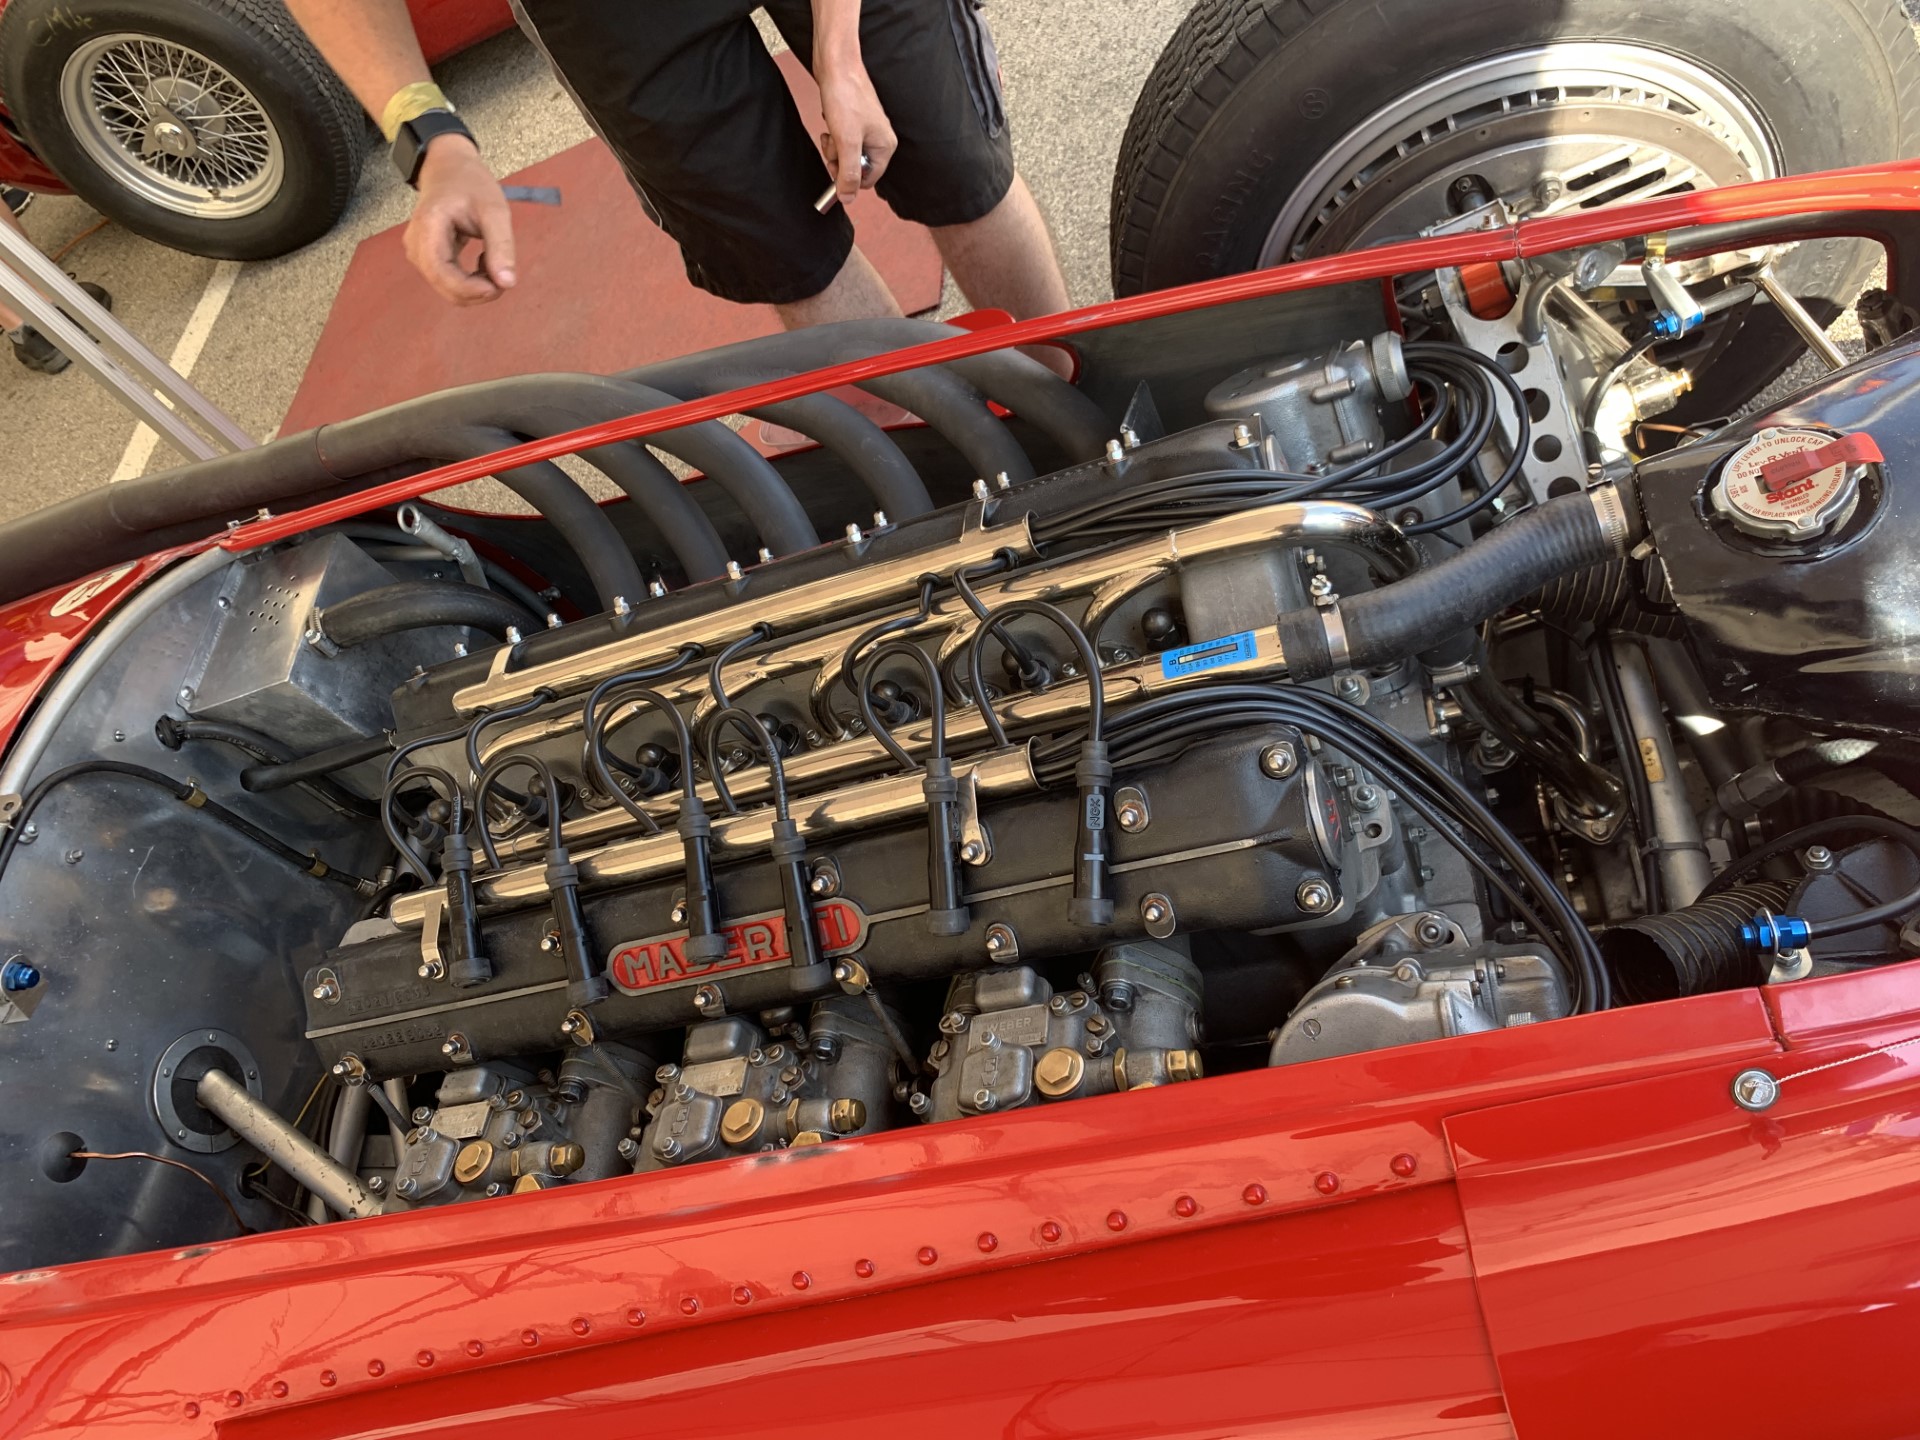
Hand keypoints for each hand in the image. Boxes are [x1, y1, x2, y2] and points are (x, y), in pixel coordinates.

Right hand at [404, 135, 516, 305]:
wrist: (448, 167)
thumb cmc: (470, 183)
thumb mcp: (494, 210)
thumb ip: (501, 246)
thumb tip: (507, 284)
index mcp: (428, 229)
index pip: (443, 275)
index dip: (472, 290)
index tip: (499, 286)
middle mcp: (416, 246)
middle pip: (447, 289)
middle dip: (479, 292)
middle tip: (503, 275)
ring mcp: (419, 254)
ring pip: (449, 290)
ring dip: (477, 287)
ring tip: (493, 260)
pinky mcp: (427, 259)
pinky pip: (450, 282)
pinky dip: (472, 281)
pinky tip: (484, 262)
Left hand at [815, 59, 895, 204]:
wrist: (837, 65)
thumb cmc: (845, 97)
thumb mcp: (846, 142)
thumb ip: (848, 174)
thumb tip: (847, 199)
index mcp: (885, 147)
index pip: (867, 180)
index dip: (848, 179)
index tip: (834, 168)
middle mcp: (880, 140)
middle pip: (856, 168)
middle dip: (839, 161)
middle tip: (832, 145)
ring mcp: (867, 130)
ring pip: (847, 154)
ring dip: (834, 147)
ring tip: (831, 130)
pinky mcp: (855, 121)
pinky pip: (842, 140)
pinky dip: (833, 135)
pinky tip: (830, 121)